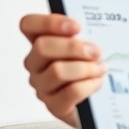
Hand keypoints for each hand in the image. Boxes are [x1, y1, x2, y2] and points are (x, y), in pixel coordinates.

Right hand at [20, 13, 106, 128]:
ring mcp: (42, 85)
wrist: (100, 102)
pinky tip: (98, 82)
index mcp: (41, 42)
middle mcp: (36, 63)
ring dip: (85, 68)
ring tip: (100, 68)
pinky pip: (70, 92)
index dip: (49, 22)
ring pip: (57, 71)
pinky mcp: (54, 106)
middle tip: (96, 51)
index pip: (28, 25)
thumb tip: (99, 25)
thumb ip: (86, 33)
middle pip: (42, 47)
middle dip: (74, 47)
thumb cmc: (91, 67)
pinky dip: (89, 85)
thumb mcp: (87, 45)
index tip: (76, 27)